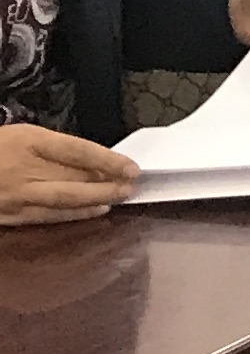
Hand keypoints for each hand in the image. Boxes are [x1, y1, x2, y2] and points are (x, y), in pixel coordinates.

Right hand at [0, 119, 133, 224]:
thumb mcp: (21, 136)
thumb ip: (52, 147)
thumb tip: (93, 160)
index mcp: (26, 141)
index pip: (76, 150)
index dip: (108, 159)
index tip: (133, 167)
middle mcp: (22, 170)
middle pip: (74, 180)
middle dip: (108, 185)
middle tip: (132, 185)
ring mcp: (15, 196)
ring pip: (64, 201)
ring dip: (97, 200)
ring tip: (120, 197)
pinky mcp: (9, 216)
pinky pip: (48, 216)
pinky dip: (75, 214)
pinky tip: (96, 211)